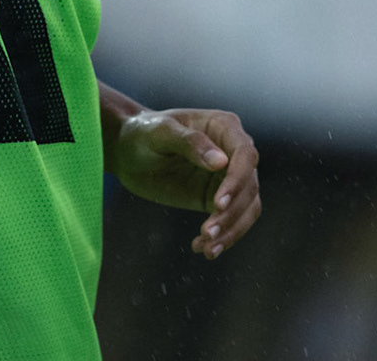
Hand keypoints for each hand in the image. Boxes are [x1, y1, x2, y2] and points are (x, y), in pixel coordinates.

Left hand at [109, 108, 260, 258]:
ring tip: (206, 247)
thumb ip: (189, 142)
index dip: (237, 180)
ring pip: (247, 207)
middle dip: (231, 213)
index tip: (218, 203)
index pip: (245, 155)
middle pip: (249, 186)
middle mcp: (232, 151)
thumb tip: (221, 162)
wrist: (127, 151)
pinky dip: (224, 237)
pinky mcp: (217, 198)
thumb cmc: (143, 132)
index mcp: (224, 127)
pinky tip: (203, 249)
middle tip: (207, 233)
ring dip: (231, 230)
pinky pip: (231, 220)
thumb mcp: (159, 132)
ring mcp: (227, 177)